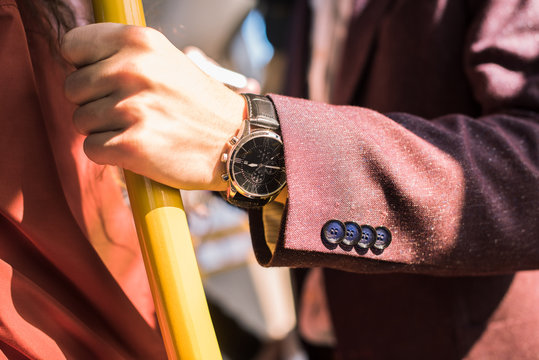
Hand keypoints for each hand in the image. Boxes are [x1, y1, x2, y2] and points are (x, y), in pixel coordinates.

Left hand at [61, 23, 244, 190]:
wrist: (236, 140)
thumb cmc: (197, 103)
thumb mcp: (165, 59)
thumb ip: (122, 54)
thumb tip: (74, 62)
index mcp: (139, 41)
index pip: (72, 46)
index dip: (85, 67)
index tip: (106, 80)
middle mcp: (133, 69)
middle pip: (73, 88)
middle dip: (95, 102)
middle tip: (133, 110)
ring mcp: (132, 108)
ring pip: (81, 121)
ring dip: (105, 129)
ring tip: (141, 128)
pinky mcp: (132, 145)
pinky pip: (92, 149)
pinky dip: (111, 154)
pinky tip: (140, 148)